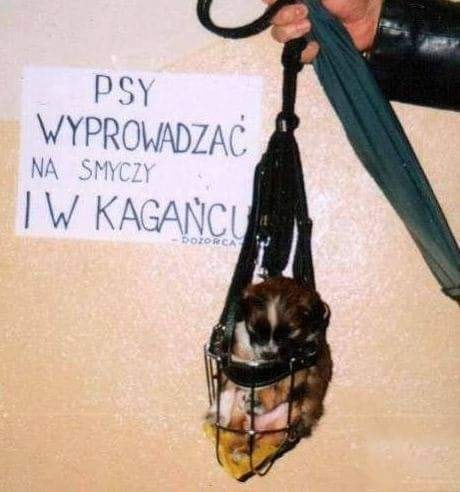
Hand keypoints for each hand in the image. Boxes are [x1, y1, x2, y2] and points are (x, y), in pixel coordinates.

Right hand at [263, 0, 382, 62]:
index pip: (271, 0)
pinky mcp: (309, 49)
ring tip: (309, 28)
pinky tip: (316, 45)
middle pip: (274, 19)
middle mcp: (296, 13)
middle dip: (284, 17)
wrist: (368, 19)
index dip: (271, 2)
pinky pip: (297, 55)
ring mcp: (302, 32)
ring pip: (280, 36)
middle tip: (304, 13)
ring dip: (291, 33)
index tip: (276, 2)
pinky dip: (304, 51)